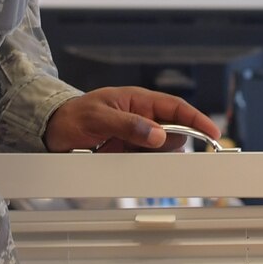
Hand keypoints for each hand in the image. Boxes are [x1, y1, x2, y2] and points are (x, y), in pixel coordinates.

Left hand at [44, 87, 220, 153]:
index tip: (212, 133)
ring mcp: (135, 135)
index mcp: (137, 100)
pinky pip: (146, 159)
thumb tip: (158, 135)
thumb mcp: (98, 118)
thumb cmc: (72, 115)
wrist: (50, 130)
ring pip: (161, 147)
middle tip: (155, 150)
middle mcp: (141, 116)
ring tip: (126, 151)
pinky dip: (144, 163)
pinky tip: (127, 161)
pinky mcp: (128, 150)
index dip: (196, 119)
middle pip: (173, 130)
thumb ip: (128, 126)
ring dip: (154, 154)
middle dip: (172, 141)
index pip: (175, 107)